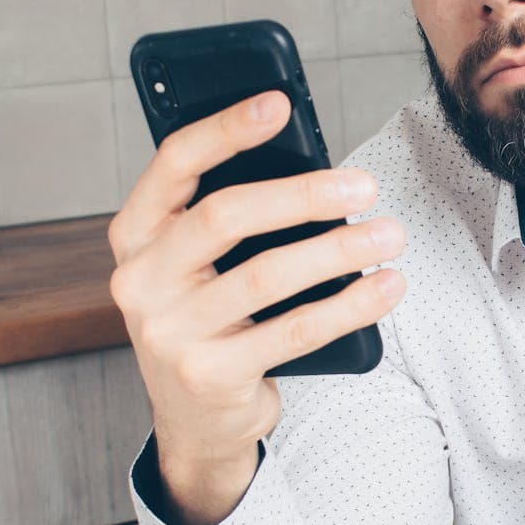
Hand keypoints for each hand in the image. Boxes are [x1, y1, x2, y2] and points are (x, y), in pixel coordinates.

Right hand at [107, 89, 405, 476]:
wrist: (195, 421)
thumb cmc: (211, 321)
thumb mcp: (199, 268)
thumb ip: (231, 224)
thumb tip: (318, 174)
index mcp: (135, 235)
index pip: (173, 164)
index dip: (225, 129)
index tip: (278, 103)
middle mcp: (139, 280)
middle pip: (226, 215)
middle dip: (304, 195)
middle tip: (366, 185)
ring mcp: (169, 331)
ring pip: (267, 275)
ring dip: (339, 249)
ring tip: (390, 235)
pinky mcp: (210, 374)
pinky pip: (294, 331)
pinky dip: (349, 306)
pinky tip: (386, 288)